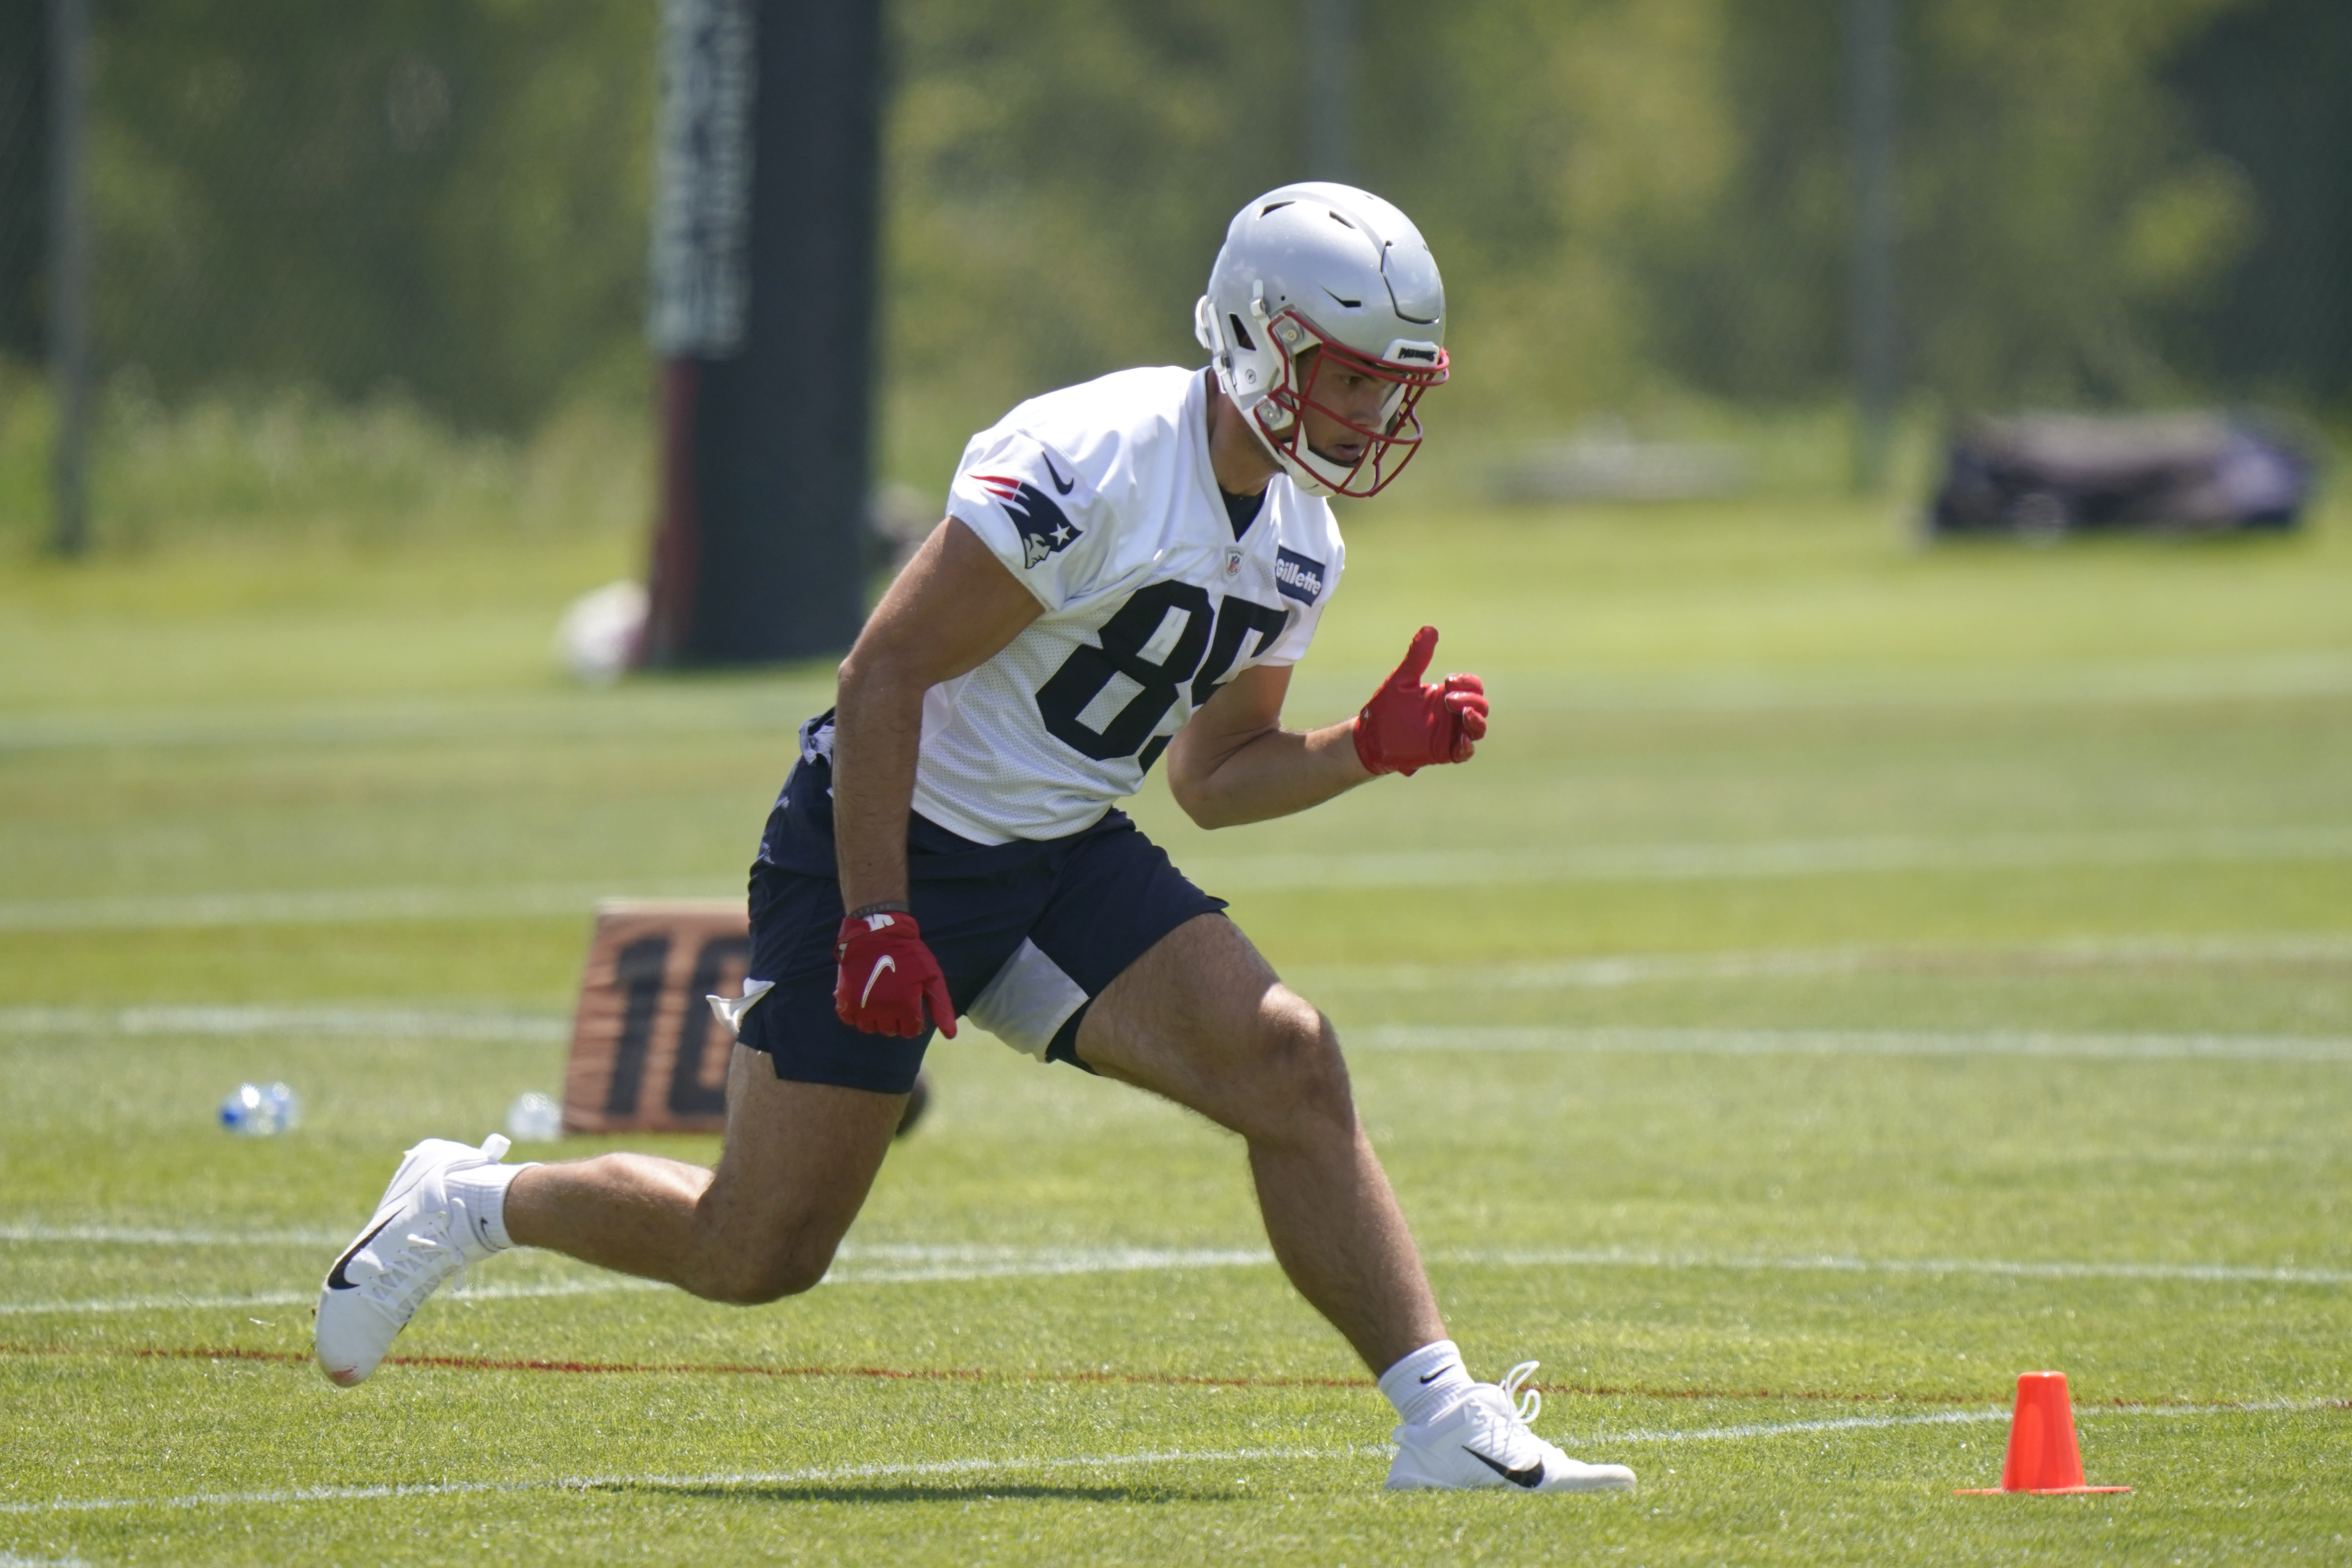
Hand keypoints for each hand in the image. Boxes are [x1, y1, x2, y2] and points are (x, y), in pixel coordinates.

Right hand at [833, 911, 957, 1037]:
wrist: (877, 932)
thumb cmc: (908, 953)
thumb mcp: (932, 976)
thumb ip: (941, 1007)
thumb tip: (950, 1036)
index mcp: (904, 1006)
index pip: (910, 1031)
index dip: (914, 1020)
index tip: (912, 1007)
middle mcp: (882, 1011)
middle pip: (890, 1031)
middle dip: (896, 1020)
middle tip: (896, 1002)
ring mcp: (861, 1005)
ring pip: (868, 1028)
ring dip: (876, 1020)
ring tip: (880, 1002)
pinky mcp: (844, 998)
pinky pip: (848, 1019)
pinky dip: (856, 1014)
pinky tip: (863, 1001)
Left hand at [1352, 626, 1487, 776]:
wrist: (1370, 736)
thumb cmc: (1386, 708)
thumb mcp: (1402, 680)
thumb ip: (1417, 657)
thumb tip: (1429, 628)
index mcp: (1445, 695)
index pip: (1472, 686)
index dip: (1467, 682)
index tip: (1448, 681)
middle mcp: (1451, 714)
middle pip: (1480, 705)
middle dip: (1471, 699)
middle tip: (1448, 699)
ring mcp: (1449, 734)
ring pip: (1477, 728)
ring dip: (1476, 719)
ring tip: (1463, 713)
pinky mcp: (1442, 753)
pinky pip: (1464, 753)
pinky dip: (1466, 747)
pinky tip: (1460, 740)